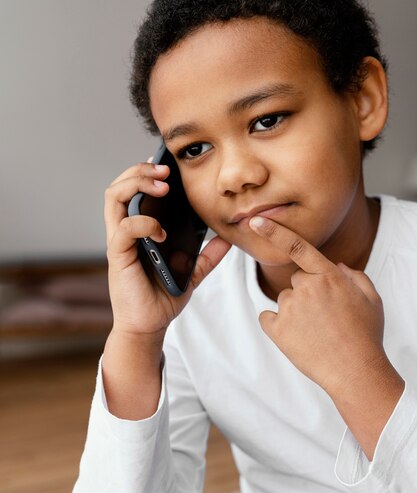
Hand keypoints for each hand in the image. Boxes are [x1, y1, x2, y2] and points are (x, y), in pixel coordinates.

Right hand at [105, 161, 230, 337]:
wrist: (149, 326)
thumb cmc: (162, 297)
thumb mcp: (192, 272)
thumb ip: (207, 255)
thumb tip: (228, 239)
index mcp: (138, 230)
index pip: (132, 191)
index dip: (144, 172)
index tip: (167, 166)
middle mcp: (124, 231)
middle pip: (118, 186)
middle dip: (140, 171)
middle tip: (165, 172)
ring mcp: (119, 242)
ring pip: (113, 197)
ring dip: (136, 184)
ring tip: (162, 186)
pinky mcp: (118, 256)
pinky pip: (125, 228)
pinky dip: (144, 223)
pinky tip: (161, 231)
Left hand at [249, 216, 386, 394]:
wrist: (354, 371)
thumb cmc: (365, 336)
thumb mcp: (371, 299)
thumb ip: (354, 276)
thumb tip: (337, 267)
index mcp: (328, 276)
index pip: (297, 245)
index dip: (274, 231)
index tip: (255, 220)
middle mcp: (306, 288)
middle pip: (297, 280)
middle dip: (307, 292)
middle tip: (325, 316)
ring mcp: (289, 308)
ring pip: (285, 300)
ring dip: (296, 311)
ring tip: (317, 332)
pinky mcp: (276, 329)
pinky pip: (268, 318)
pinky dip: (278, 326)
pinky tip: (298, 337)